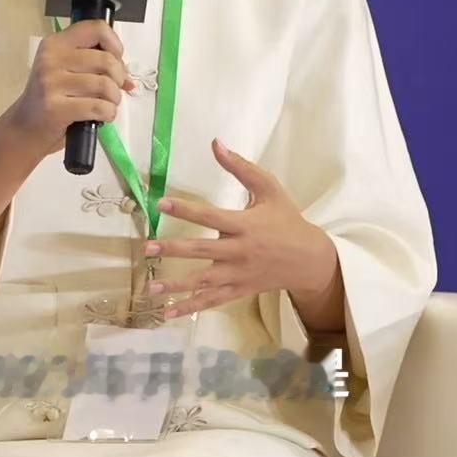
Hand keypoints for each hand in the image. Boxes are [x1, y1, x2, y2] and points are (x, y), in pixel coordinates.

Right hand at [0, 19, 135, 164]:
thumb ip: (94, 66)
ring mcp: (51, 83)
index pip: (96, 29)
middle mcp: (51, 58)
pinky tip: (102, 117)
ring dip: (114, 99)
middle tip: (112, 90)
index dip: (115, 45)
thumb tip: (129, 78)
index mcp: (55, 43)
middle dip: (118, 78)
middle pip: (106, 60)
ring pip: (105, 85)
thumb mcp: (65, 72)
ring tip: (107, 104)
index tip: (115, 61)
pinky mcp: (55, 108)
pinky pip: (98, 107)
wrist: (23, 129)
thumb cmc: (49, 99)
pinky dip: (108, 114)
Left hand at [145, 139, 343, 326]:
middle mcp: (240, 251)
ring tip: (151, 287)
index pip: (211, 216)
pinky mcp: (239, 290)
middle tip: (147, 248)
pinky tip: (168, 313)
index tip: (161, 203)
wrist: (309, 259)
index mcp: (246, 225)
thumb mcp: (269, 189)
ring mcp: (239, 274)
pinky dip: (191, 308)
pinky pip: (212, 301)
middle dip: (174, 250)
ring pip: (204, 282)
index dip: (186, 209)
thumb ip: (242, 168)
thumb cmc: (286, 219)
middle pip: (203, 251)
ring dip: (177, 286)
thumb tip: (216, 144)